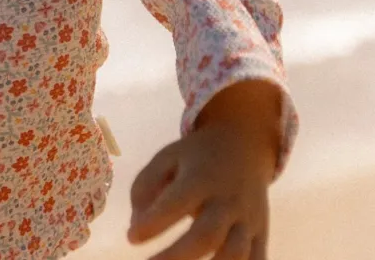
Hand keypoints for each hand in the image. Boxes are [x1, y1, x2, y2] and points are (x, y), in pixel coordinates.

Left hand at [126, 117, 275, 259]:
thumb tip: (136, 228)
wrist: (243, 146)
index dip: (154, 223)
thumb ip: (145, 187)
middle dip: (177, 257)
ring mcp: (248, 220)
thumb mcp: (166, 158)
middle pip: (207, 235)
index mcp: (200, 177)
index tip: (131, 237)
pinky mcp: (262, 235)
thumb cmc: (196, 157)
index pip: (176, 202)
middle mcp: (227, 200)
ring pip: (235, 254)